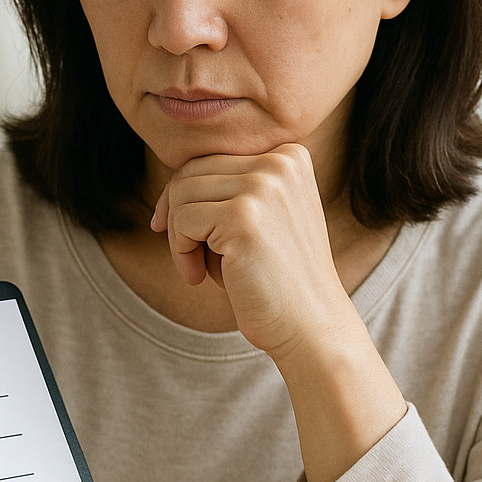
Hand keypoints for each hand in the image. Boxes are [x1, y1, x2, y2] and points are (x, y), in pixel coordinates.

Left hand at [152, 146, 406, 481]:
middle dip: (177, 216)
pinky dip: (180, 252)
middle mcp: (281, 161)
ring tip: (197, 271)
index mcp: (290, 155)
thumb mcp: (260, 220)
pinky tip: (197, 278)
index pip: (212, 158)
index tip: (180, 232)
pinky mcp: (244, 216)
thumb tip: (170, 185)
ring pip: (182, 194)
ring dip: (179, 238)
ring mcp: (264, 186)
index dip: (186, 196)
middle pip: (193, 171)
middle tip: (188, 258)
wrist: (312, 325)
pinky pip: (183, 220)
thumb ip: (229, 191)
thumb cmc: (277, 279)